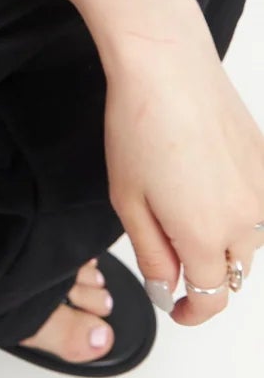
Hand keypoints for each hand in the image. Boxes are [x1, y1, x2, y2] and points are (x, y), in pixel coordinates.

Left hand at [97, 0, 263, 326]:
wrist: (167, 66)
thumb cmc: (139, 124)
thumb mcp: (128, 199)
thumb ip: (153, 253)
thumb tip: (169, 288)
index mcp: (206, 236)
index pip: (211, 297)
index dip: (192, 311)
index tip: (177, 308)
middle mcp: (245, 220)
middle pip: (233, 271)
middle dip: (205, 273)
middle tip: (170, 253)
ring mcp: (263, 191)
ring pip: (251, 240)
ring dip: (224, 241)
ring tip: (184, 208)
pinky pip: (260, 205)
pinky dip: (238, 208)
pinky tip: (206, 181)